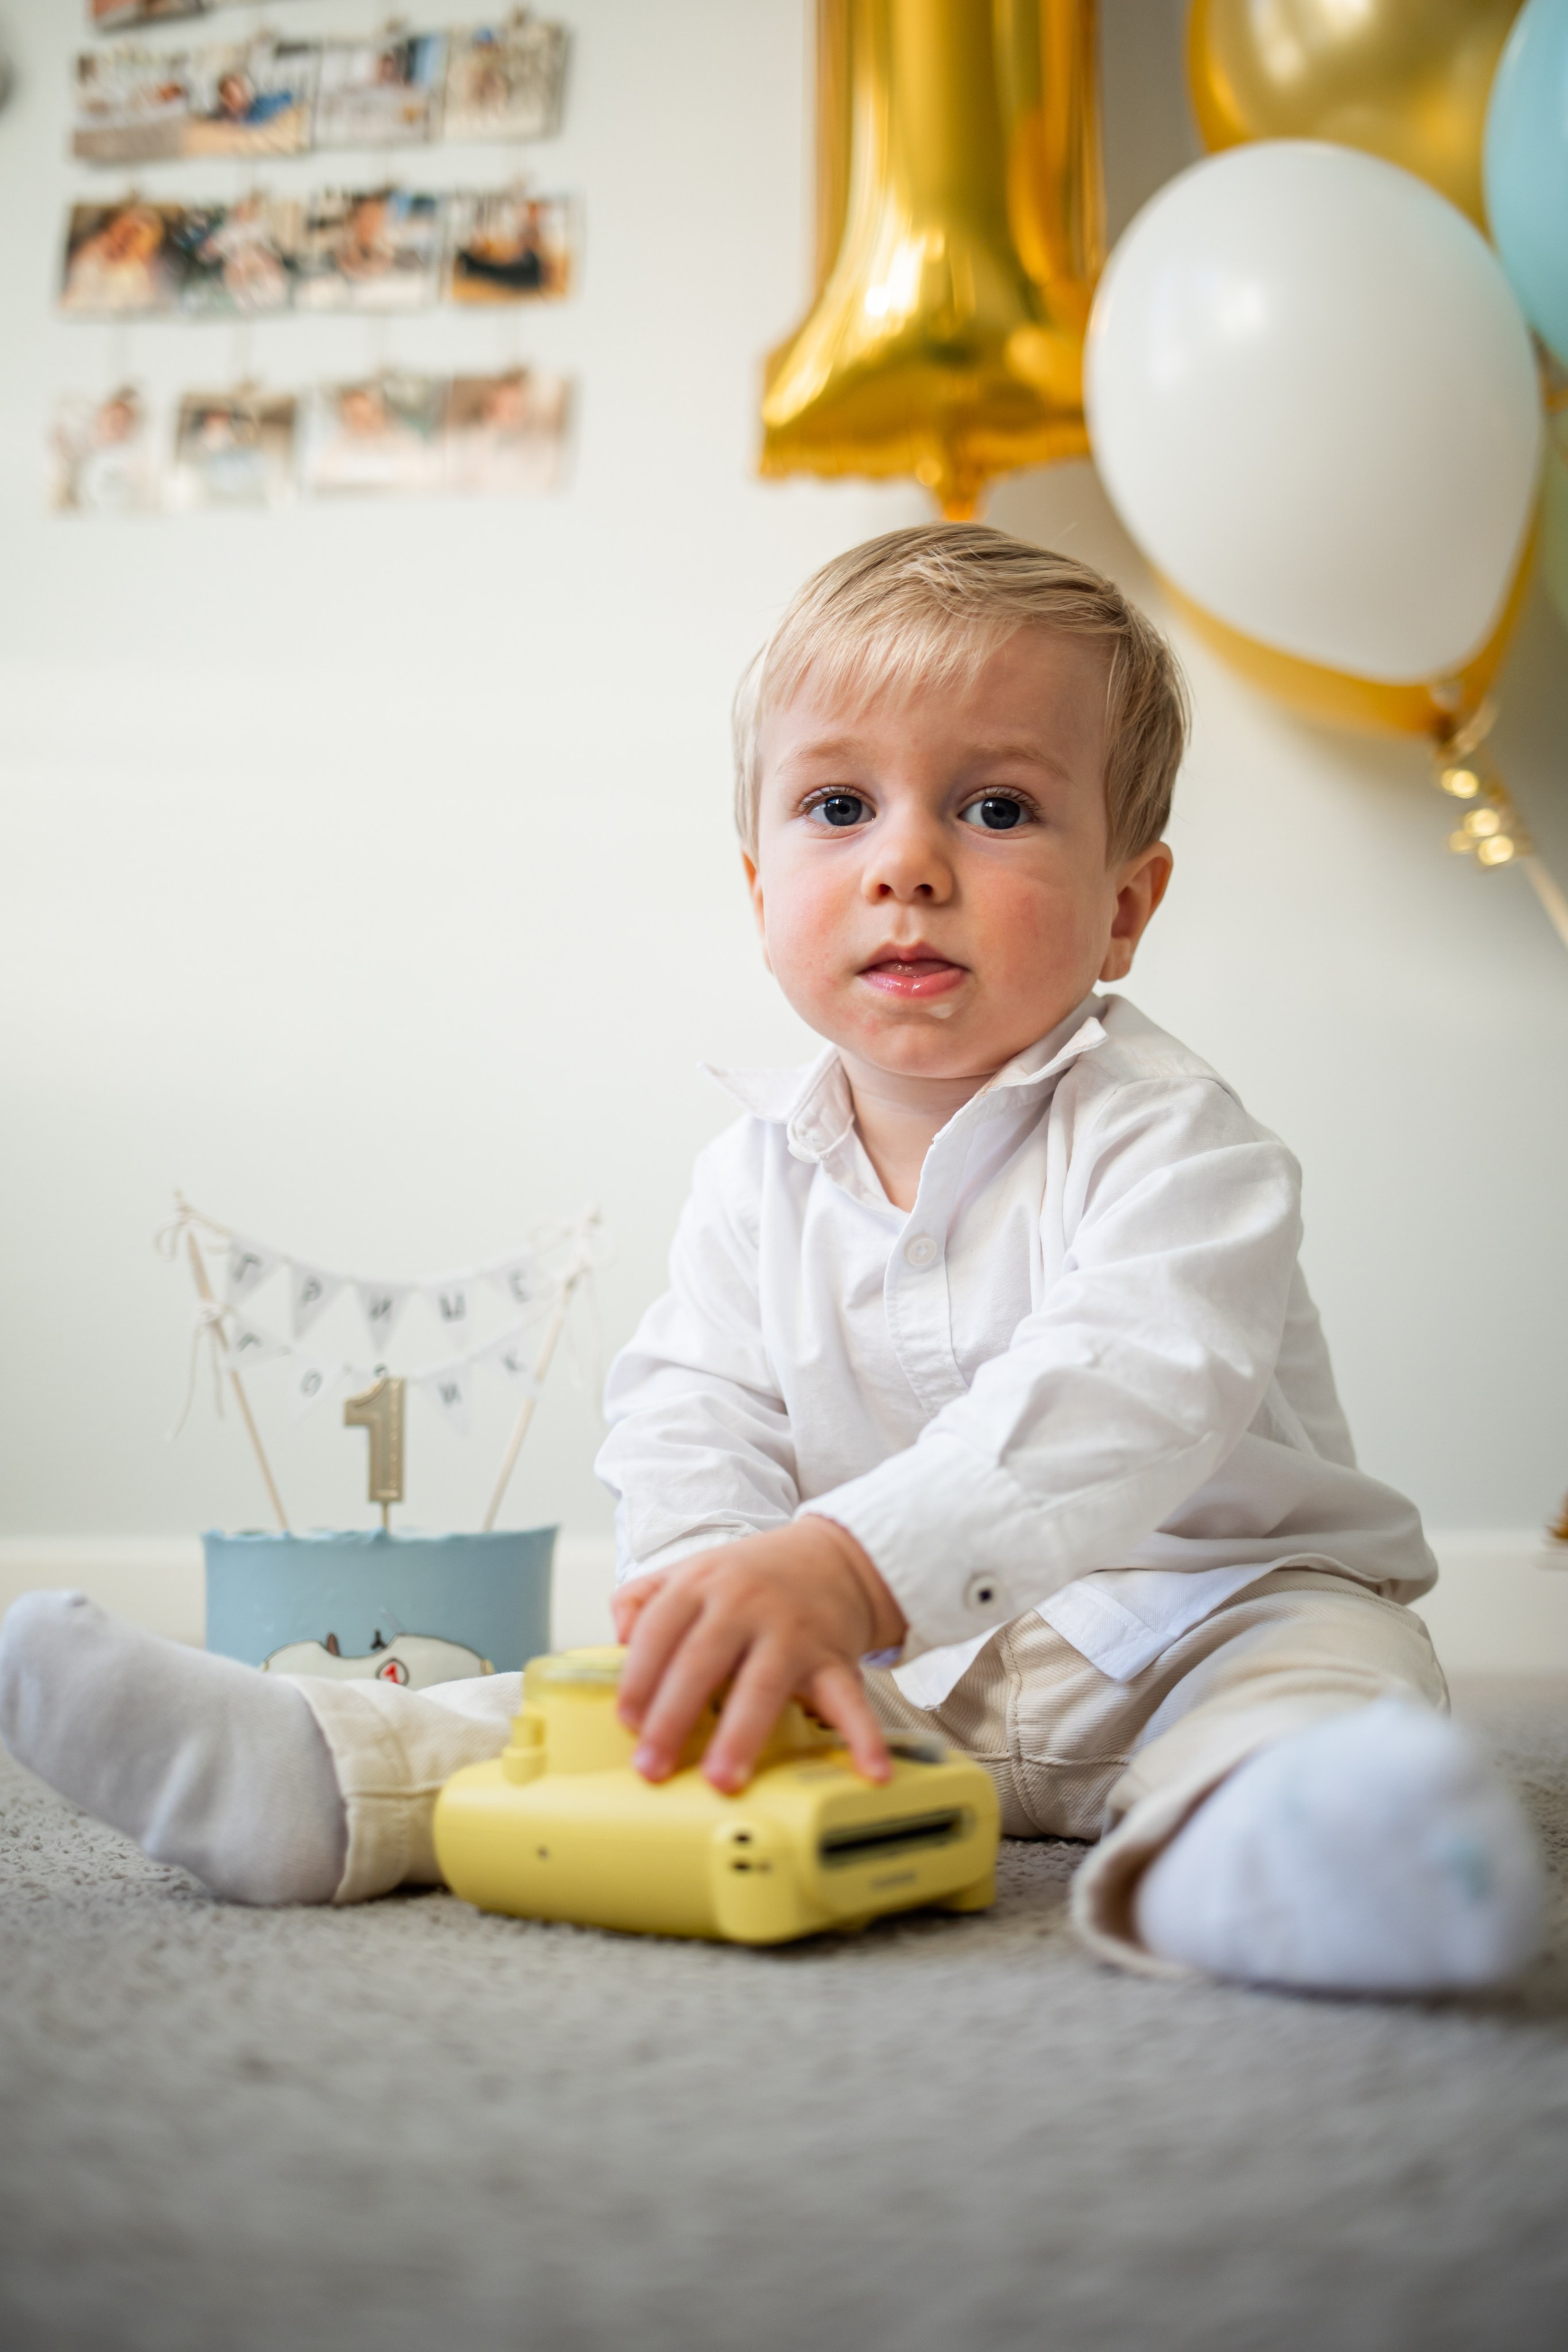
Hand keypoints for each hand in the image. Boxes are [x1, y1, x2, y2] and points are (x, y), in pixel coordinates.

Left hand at [611, 1518, 906, 1794]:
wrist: (835, 1556)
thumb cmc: (753, 1576)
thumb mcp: (692, 1569)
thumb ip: (642, 1598)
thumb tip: (617, 1641)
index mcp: (702, 1583)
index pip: (659, 1631)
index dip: (638, 1677)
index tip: (626, 1721)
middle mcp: (744, 1603)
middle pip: (701, 1661)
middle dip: (673, 1717)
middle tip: (653, 1767)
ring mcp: (791, 1631)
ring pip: (763, 1684)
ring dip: (741, 1734)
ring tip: (723, 1780)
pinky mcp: (832, 1657)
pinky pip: (848, 1700)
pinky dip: (861, 1736)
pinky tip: (869, 1770)